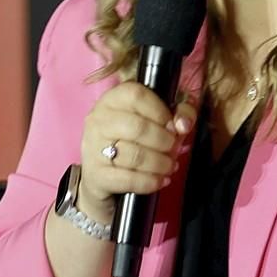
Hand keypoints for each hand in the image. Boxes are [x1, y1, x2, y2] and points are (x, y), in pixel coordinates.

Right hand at [78, 82, 195, 216]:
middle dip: (164, 141)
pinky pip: (129, 179)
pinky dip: (150, 182)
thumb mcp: (158, 118)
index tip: (172, 125)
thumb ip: (180, 112)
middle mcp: (98, 119)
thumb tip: (183, 124)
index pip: (136, 95)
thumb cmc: (133, 140)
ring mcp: (94, 147)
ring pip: (135, 155)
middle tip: (173, 149)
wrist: (101, 175)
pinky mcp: (96, 175)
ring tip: (170, 165)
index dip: (160, 111)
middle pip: (137, 127)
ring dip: (160, 163)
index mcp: (112, 99)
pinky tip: (160, 180)